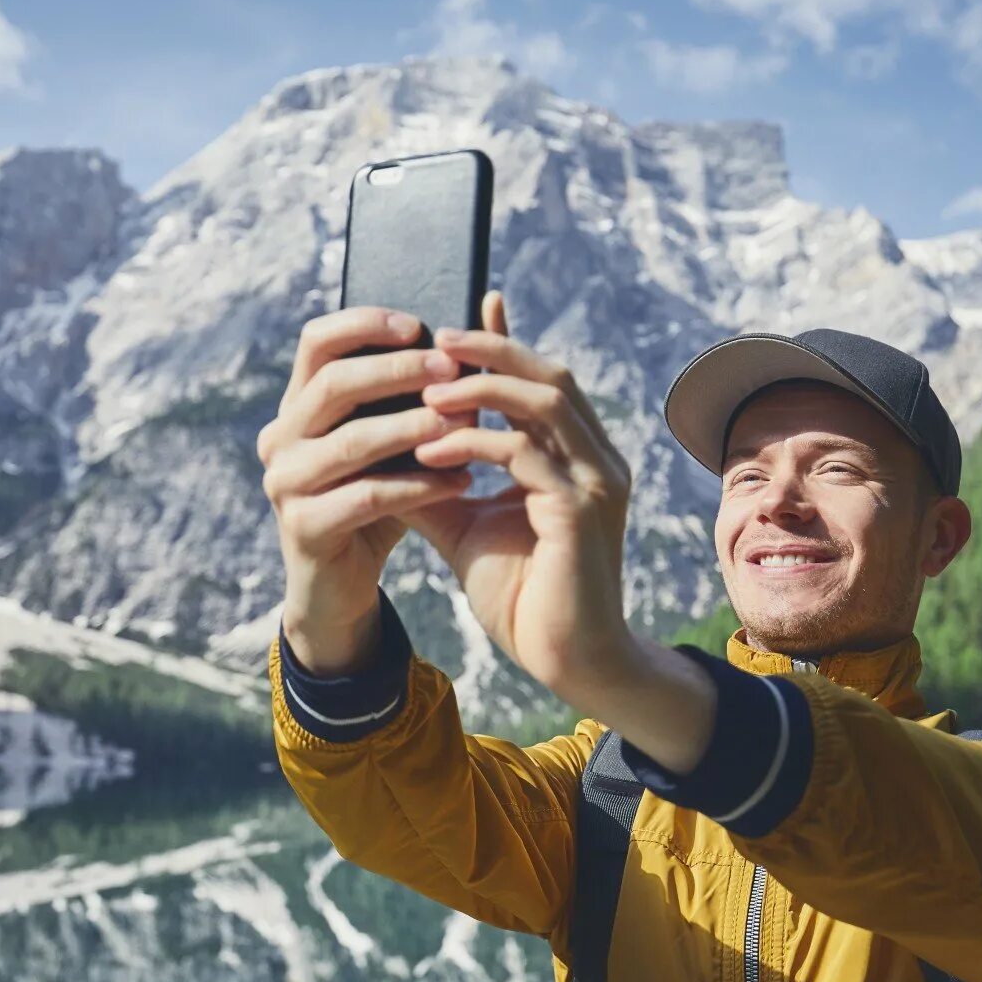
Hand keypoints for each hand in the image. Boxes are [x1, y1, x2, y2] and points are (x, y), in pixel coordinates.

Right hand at [257, 307, 477, 674]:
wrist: (340, 587)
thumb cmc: (375, 501)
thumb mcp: (394, 443)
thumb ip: (420, 394)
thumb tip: (477, 329)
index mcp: (297, 405)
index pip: (316, 341)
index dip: (364, 324)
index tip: (417, 325)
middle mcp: (281, 438)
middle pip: (333, 384)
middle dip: (397, 371)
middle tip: (452, 368)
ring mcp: (285, 484)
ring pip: (352, 441)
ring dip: (413, 427)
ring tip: (465, 423)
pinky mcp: (304, 528)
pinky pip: (368, 496)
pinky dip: (420, 485)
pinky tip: (462, 481)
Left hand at [398, 291, 636, 707]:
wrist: (564, 661)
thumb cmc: (521, 596)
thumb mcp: (466, 526)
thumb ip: (436, 481)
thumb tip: (384, 444)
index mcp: (578, 458)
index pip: (543, 380)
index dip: (504, 343)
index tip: (456, 320)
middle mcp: (597, 460)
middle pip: (551, 375)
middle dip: (491, 349)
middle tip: (434, 340)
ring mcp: (597, 482)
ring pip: (544, 401)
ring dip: (482, 386)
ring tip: (427, 388)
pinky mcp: (581, 511)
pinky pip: (523, 454)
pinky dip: (473, 442)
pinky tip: (431, 447)